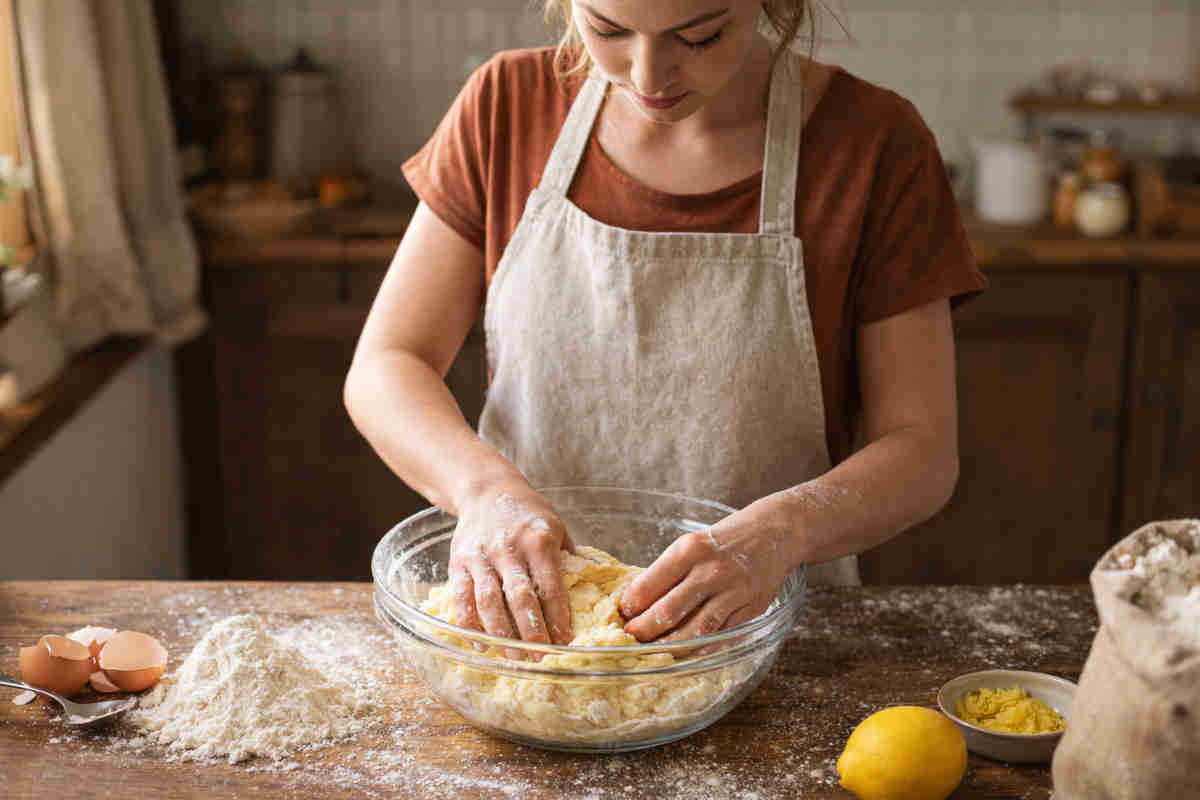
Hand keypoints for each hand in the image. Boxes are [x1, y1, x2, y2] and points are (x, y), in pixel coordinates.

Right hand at [447, 485, 574, 646]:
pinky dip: (469, 622)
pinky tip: (479, 643)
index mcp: (539, 541)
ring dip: (501, 633)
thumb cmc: (529, 514)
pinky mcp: (459, 562)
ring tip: (513, 656)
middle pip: (520, 597)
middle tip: (540, 659)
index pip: (550, 586)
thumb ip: (569, 559)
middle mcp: (509, 549)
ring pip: (489, 600)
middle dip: (531, 632)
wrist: (487, 490)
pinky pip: (461, 596)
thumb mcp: (557, 527)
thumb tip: (591, 594)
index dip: (557, 618)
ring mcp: (481, 556)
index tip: (565, 642)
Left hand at [619, 512, 793, 642]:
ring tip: (654, 652)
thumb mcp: (691, 545)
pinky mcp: (751, 609)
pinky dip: (701, 648)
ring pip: (696, 629)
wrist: (774, 532)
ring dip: (670, 645)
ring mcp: (733, 592)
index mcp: (690, 550)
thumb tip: (637, 603)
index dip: (632, 604)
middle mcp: (711, 571)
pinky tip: (686, 653)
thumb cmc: (723, 541)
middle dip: (645, 629)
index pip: (651, 582)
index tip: (623, 615)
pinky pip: (721, 635)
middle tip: (631, 639)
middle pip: (670, 610)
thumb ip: (667, 572)